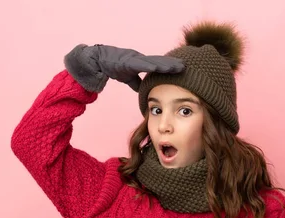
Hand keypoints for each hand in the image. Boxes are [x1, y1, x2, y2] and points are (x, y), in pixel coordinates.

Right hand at [64, 44, 184, 92]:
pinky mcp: (127, 61)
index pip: (159, 65)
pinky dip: (150, 66)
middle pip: (160, 62)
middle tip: (186, 66)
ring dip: (166, 65)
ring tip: (177, 67)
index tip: (182, 69)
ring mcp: (135, 59)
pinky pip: (140, 64)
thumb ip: (136, 83)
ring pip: (153, 62)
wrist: (98, 60)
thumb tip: (143, 91)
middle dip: (173, 64)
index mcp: (142, 63)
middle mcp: (141, 59)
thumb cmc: (112, 66)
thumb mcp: (128, 77)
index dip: (170, 67)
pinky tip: (159, 68)